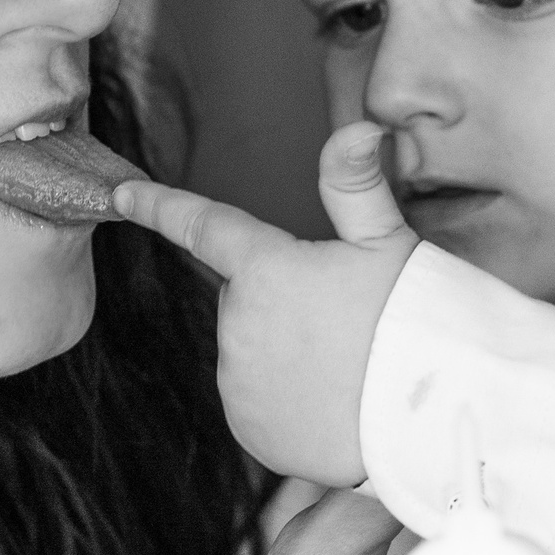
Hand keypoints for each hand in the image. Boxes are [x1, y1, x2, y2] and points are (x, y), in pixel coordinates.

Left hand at [112, 121, 416, 484]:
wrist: (432, 419)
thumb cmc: (413, 319)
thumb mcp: (389, 243)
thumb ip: (357, 185)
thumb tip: (360, 126)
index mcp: (266, 269)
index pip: (202, 224)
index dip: (159, 206)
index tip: (122, 195)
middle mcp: (238, 324)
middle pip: (244, 297)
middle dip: (279, 300)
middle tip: (341, 318)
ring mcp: (238, 381)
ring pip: (249, 350)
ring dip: (283, 352)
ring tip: (343, 365)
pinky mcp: (248, 427)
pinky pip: (255, 401)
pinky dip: (284, 400)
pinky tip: (329, 402)